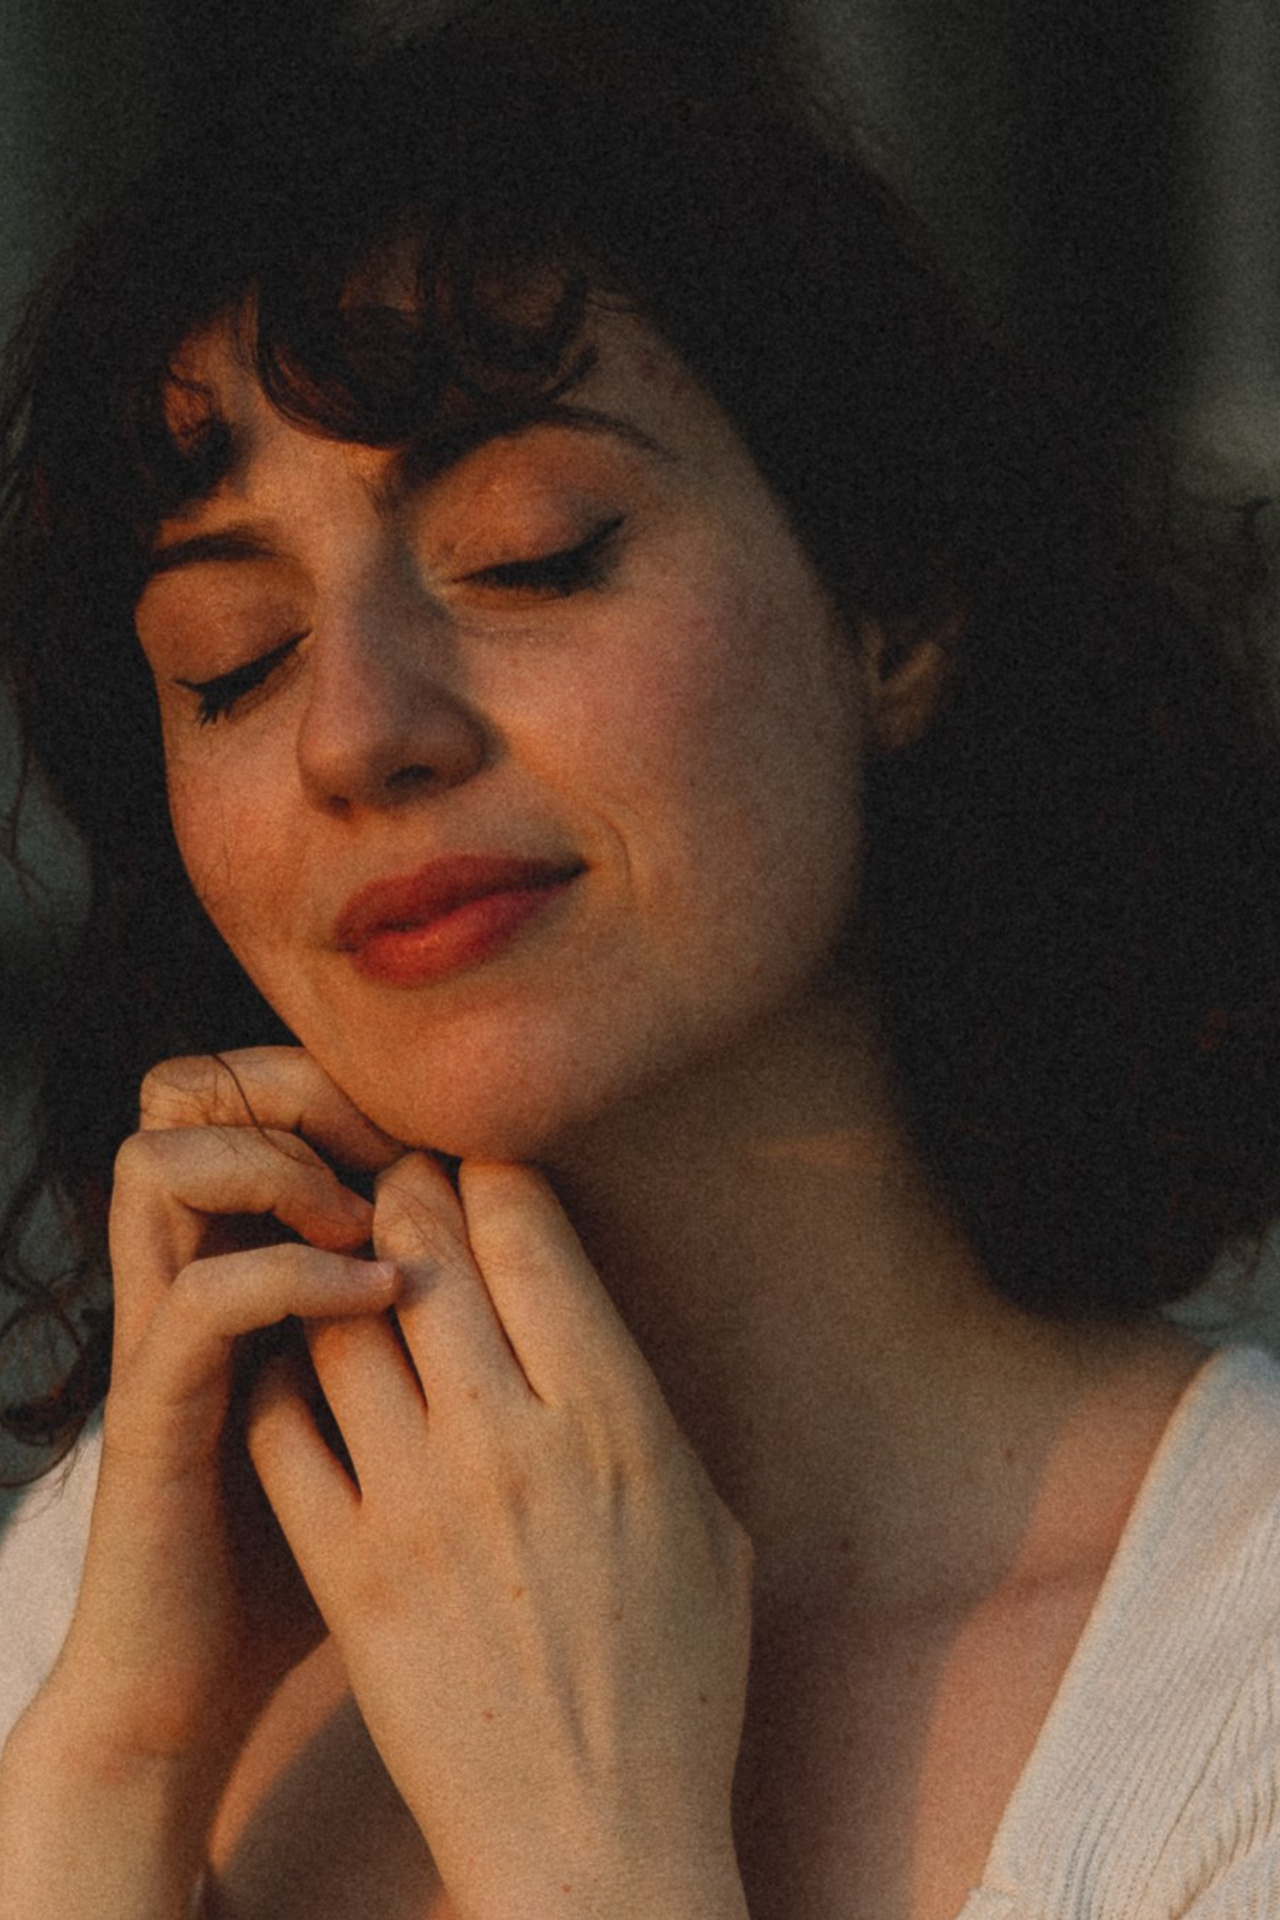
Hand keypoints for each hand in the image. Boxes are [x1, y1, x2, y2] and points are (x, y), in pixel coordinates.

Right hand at [36, 1047, 403, 1788]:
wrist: (208, 1675)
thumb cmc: (331, 1538)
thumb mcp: (397, 1405)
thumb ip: (443, 1324)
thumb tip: (558, 1257)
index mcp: (261, 1254)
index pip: (280, 1101)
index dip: (364, 1078)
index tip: (463, 1115)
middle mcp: (206, 1271)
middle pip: (210, 1094)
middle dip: (316, 1087)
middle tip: (411, 1131)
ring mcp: (172, 1336)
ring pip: (167, 1158)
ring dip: (279, 1158)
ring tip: (370, 1213)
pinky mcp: (160, 1414)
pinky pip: (200, 1297)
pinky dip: (289, 1275)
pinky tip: (375, 1295)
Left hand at [248, 1155, 753, 1919]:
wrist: (594, 1842)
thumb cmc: (675, 1680)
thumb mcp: (709, 1521)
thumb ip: (642, 1401)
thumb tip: (586, 1305)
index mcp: (616, 1419)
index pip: (525, 1227)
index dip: (493, 1170)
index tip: (481, 1168)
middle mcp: (510, 1443)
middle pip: (422, 1247)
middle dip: (404, 1189)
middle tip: (398, 1181)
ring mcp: (416, 1506)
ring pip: (339, 1321)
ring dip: (335, 1272)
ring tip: (342, 1262)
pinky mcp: (347, 1571)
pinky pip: (283, 1427)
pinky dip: (284, 1375)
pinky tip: (305, 1368)